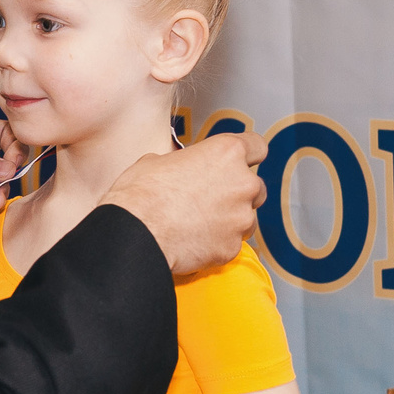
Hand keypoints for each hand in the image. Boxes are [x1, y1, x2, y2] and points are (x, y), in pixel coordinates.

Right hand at [102, 131, 265, 273]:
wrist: (136, 234)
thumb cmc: (142, 195)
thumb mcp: (157, 161)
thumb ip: (183, 163)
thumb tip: (179, 169)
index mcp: (226, 153)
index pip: (257, 146)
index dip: (249, 154)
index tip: (242, 161)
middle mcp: (243, 184)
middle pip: (256, 187)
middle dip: (238, 193)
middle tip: (211, 198)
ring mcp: (241, 218)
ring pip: (246, 218)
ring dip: (230, 220)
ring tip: (199, 224)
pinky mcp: (233, 247)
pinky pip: (232, 244)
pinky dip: (218, 243)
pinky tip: (194, 241)